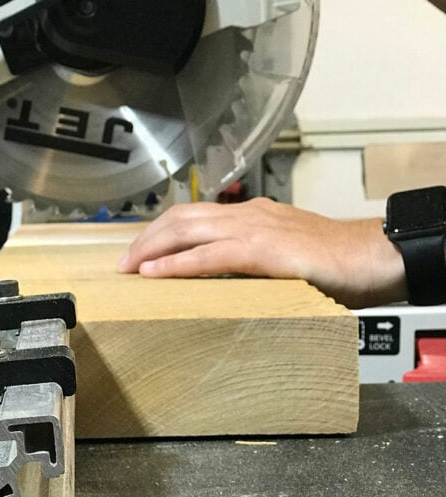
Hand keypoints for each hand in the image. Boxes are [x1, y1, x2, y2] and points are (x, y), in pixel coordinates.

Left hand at [117, 198, 406, 308]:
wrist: (373, 255)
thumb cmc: (336, 262)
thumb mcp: (286, 256)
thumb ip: (255, 261)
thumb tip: (228, 280)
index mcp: (252, 215)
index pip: (194, 215)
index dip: (161, 231)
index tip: (139, 251)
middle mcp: (247, 215)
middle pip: (181, 218)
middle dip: (146, 238)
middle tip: (123, 263)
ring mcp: (255, 229)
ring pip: (188, 230)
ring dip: (152, 248)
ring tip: (129, 268)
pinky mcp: (263, 251)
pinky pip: (210, 256)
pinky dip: (178, 264)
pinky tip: (156, 274)